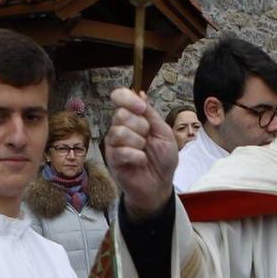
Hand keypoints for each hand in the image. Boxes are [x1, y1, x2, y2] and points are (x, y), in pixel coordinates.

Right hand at [103, 87, 178, 215]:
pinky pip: (121, 151)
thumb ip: (151, 114)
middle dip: (140, 127)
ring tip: (144, 151)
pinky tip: (141, 161)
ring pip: (119, 132)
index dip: (127, 98)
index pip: (119, 97)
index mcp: (132, 118)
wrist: (161, 184)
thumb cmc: (163, 159)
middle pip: (121, 115)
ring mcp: (114, 144)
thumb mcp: (164, 132)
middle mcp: (119, 128)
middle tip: (147, 139)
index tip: (141, 108)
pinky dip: (136, 156)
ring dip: (138, 142)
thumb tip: (140, 93)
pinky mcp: (112, 159)